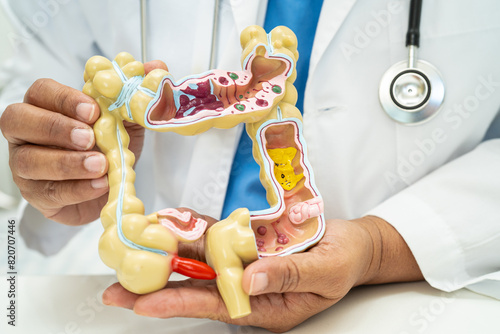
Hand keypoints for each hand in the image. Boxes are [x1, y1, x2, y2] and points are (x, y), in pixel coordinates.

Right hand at [0, 61, 166, 224]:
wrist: (106, 190)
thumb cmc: (106, 150)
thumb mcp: (125, 122)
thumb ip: (134, 96)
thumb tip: (155, 67)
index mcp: (46, 106)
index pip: (42, 92)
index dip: (65, 99)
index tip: (93, 110)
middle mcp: (27, 133)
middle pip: (19, 120)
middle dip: (56, 127)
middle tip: (90, 138)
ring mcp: (25, 165)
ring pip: (29, 160)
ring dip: (67, 162)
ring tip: (99, 165)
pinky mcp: (35, 194)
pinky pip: (47, 192)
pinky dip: (76, 189)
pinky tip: (99, 185)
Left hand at [102, 216, 421, 331]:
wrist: (354, 244)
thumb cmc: (345, 261)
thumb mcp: (325, 272)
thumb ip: (288, 276)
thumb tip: (249, 281)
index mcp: (267, 307)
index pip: (216, 307)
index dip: (179, 304)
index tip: (142, 305)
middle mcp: (249, 290)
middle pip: (197, 290)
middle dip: (156, 291)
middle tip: (115, 293)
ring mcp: (247, 266)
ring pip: (201, 263)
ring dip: (169, 257)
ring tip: (133, 253)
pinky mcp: (248, 246)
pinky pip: (216, 240)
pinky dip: (194, 232)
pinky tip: (171, 226)